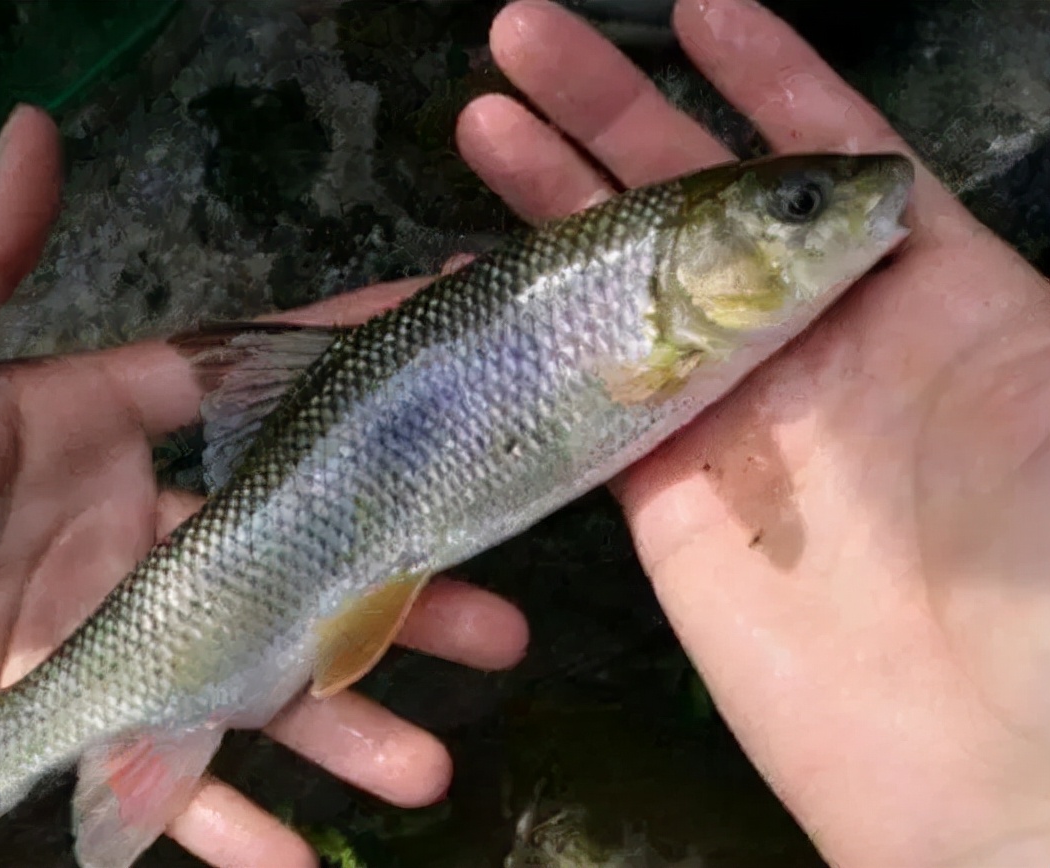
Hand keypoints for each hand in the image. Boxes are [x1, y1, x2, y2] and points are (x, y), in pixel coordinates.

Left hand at [0, 106, 528, 865]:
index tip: (437, 338)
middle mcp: (121, 527)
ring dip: (336, 721)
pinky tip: (300, 860)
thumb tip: (31, 126)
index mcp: (88, 425)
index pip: (238, 386)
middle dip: (388, 587)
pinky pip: (157, 773)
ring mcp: (101, 630)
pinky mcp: (62, 718)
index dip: (334, 363)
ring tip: (427, 762)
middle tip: (497, 619)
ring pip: (245, 674)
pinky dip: (220, 822)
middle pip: (283, 554)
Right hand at [456, 1, 1049, 865]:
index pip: (830, 153)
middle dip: (616, 109)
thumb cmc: (1042, 555)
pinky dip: (533, 329)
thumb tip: (886, 188)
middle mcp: (808, 338)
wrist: (982, 753)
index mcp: (917, 292)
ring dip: (553, 199)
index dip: (767, 76)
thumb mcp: (1039, 385)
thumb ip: (958, 286)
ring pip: (622, 282)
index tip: (698, 8)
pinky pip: (585, 390)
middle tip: (526, 37)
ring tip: (483, 121)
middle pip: (697, 200)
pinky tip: (476, 273)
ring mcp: (727, 412)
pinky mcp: (656, 489)